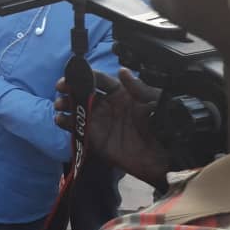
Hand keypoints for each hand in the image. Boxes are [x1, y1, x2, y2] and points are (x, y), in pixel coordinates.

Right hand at [55, 69, 169, 187]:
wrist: (169, 157)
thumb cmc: (166, 126)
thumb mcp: (156, 101)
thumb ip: (138, 87)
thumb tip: (122, 71)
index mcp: (122, 94)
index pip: (99, 81)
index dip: (85, 76)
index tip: (73, 75)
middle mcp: (109, 107)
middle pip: (83, 94)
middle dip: (70, 90)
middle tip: (60, 89)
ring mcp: (101, 124)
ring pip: (77, 111)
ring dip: (65, 105)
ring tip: (60, 105)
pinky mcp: (97, 141)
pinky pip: (77, 131)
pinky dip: (66, 124)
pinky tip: (60, 120)